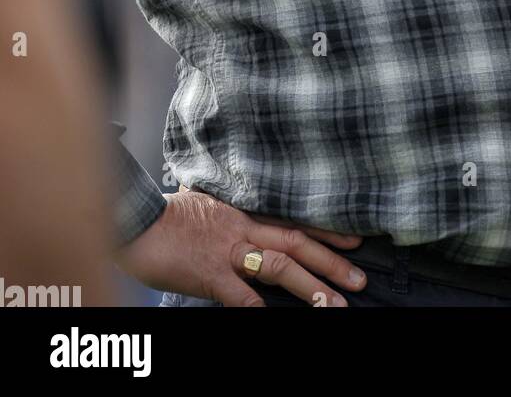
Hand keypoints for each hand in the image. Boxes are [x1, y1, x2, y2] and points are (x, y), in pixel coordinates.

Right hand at [114, 185, 366, 306]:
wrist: (136, 220)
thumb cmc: (168, 216)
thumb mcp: (207, 207)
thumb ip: (232, 219)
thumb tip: (247, 224)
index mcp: (244, 214)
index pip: (294, 221)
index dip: (327, 231)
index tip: (356, 240)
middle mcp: (243, 230)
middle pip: (296, 243)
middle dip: (330, 262)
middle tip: (359, 280)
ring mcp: (228, 252)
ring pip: (278, 266)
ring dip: (308, 286)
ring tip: (333, 305)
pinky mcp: (209, 274)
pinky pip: (240, 295)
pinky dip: (259, 308)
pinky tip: (275, 319)